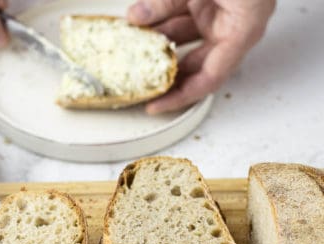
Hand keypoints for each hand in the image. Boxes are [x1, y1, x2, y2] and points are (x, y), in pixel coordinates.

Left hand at [128, 0, 274, 112]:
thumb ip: (168, 1)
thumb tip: (136, 18)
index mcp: (242, 30)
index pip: (209, 78)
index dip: (180, 96)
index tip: (155, 105)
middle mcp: (232, 27)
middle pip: (193, 63)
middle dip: (164, 71)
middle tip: (137, 82)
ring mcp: (219, 13)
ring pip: (182, 37)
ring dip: (156, 41)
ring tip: (130, 46)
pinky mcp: (207, 0)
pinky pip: (181, 16)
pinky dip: (160, 18)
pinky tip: (140, 21)